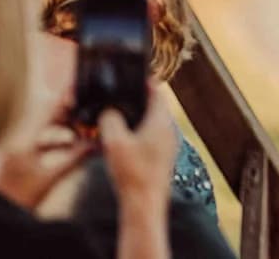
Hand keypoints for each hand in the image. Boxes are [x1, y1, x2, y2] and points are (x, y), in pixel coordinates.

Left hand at [0, 32, 91, 208]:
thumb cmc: (17, 198)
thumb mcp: (50, 178)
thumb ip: (75, 159)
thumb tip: (98, 145)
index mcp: (22, 138)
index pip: (48, 108)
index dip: (67, 97)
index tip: (84, 88)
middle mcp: (16, 136)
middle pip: (47, 115)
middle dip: (70, 114)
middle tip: (91, 112)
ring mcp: (14, 144)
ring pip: (43, 127)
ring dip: (64, 128)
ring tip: (84, 131)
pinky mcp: (14, 153)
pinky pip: (38, 139)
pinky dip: (55, 140)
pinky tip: (72, 146)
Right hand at [99, 86, 177, 207]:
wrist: (145, 203)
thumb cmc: (132, 172)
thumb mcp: (114, 141)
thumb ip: (110, 119)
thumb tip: (109, 110)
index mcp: (161, 120)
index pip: (156, 91)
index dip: (144, 81)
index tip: (131, 74)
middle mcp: (169, 129)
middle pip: (154, 106)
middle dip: (137, 99)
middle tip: (119, 94)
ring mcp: (167, 143)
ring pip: (152, 122)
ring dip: (137, 117)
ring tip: (117, 115)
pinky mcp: (162, 156)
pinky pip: (151, 136)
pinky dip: (138, 132)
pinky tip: (123, 138)